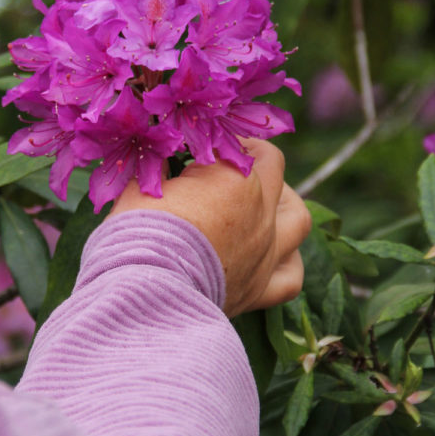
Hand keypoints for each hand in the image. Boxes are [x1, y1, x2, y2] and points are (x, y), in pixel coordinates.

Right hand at [110, 141, 310, 317]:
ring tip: (262, 204)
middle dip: (251, 160)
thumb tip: (159, 152)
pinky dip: (289, 262)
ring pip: (298, 218)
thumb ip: (157, 167)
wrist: (145, 293)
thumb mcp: (140, 189)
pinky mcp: (260, 288)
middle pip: (273, 168)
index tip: (191, 148)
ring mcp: (265, 250)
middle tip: (225, 167)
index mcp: (232, 177)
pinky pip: (291, 275)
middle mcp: (259, 210)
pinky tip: (273, 255)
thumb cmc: (136, 235)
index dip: (211, 142)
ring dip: (284, 204)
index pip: (231, 142)